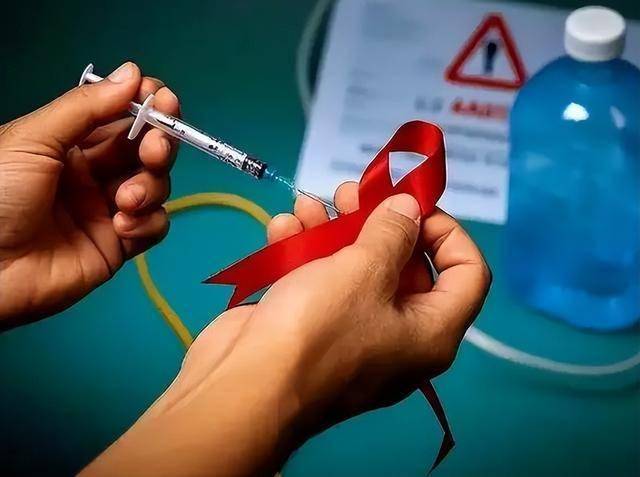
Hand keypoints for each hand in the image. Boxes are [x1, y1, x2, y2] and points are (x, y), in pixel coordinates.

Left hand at [0, 62, 179, 327]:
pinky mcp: (119, 245)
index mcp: (71, 142)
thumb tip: (133, 72)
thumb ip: (86, 107)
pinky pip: (154, 226)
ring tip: (125, 200)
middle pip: (147, 148)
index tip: (162, 98)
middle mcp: (94, 172)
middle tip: (153, 149)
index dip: (146, 105)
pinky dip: (148, 223)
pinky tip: (122, 227)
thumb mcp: (34, 139)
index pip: (121, 116)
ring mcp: (108, 208)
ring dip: (151, 187)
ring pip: (157, 185)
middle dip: (159, 144)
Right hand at [84, 183, 489, 476]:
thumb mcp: (363, 272)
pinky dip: (303, 252)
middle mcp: (399, 334)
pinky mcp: (312, 328)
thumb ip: (392, 232)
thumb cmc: (318, 329)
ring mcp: (352, 332)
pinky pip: (319, 282)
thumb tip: (410, 208)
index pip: (468, 273)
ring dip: (331, 229)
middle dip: (375, 220)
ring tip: (307, 204)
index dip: (448, 231)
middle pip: (404, 264)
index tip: (413, 205)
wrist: (245, 387)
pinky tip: (282, 227)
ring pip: (354, 268)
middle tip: (351, 192)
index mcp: (432, 331)